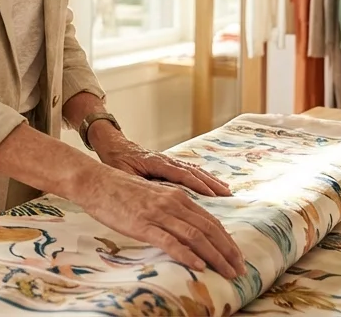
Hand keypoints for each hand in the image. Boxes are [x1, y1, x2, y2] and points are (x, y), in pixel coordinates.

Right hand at [65, 163, 245, 279]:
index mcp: (176, 196)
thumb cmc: (119, 190)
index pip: (210, 220)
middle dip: (228, 251)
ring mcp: (158, 214)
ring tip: (227, 272)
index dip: (227, 240)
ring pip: (195, 236)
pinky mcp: (142, 224)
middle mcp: (172, 203)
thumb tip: (185, 230)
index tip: (237, 256)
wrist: (94, 181)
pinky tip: (197, 265)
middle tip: (240, 269)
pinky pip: (170, 241)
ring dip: (215, 256)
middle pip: (209, 229)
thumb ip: (170, 210)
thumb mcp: (152, 196)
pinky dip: (186, 254)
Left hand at [90, 126, 232, 197]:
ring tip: (227, 191)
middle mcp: (166, 160)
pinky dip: (204, 177)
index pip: (180, 174)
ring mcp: (169, 160)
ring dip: (211, 180)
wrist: (112, 144)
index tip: (212, 195)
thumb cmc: (115, 160)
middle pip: (193, 171)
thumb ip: (136, 183)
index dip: (197, 185)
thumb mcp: (122, 172)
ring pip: (194, 170)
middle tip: (228, 195)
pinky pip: (190, 170)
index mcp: (155, 162)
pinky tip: (213, 185)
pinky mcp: (169, 164)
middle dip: (211, 183)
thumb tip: (150, 195)